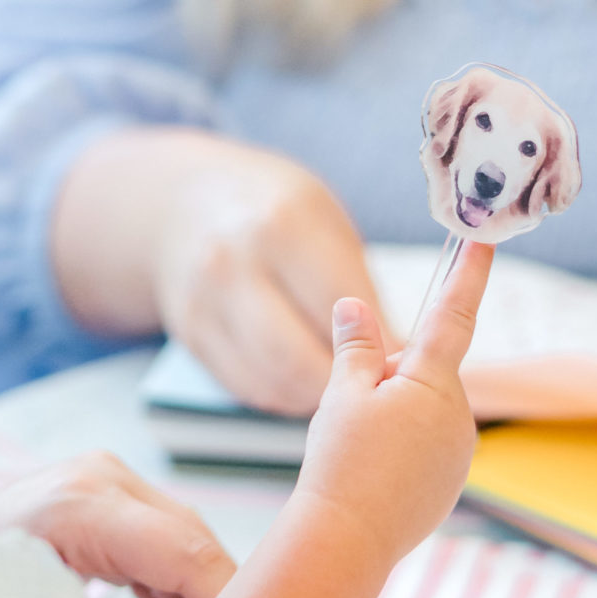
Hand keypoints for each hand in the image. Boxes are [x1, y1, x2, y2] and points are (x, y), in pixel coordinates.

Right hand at [153, 140, 384, 416]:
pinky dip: (284, 394)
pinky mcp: (191, 336)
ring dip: (316, 395)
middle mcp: (234, 266)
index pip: (341, 306)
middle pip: (300, 356)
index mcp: (281, 227)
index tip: (407, 362)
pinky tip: (304, 379)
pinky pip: (248, 387)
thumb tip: (402, 351)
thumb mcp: (325, 225)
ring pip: (273, 381)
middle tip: (376, 385)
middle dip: (346, 381)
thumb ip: (360, 286)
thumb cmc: (277, 212)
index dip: (379, 343)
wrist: (189, 202)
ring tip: (344, 384)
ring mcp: (204, 304)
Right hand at [294, 241, 492, 575]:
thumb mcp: (341, 394)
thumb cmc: (341, 464)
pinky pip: (427, 446)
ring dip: (394, 412)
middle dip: (389, 375)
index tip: (482, 240)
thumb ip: (356, 347)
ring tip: (357, 449)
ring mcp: (459, 452)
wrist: (349, 540)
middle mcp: (458, 415)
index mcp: (432, 383)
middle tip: (350, 408)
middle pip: (424, 371)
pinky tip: (374, 473)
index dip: (466, 274)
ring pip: (424, 410)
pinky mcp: (452, 482)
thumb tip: (355, 305)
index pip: (452, 314)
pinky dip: (401, 448)